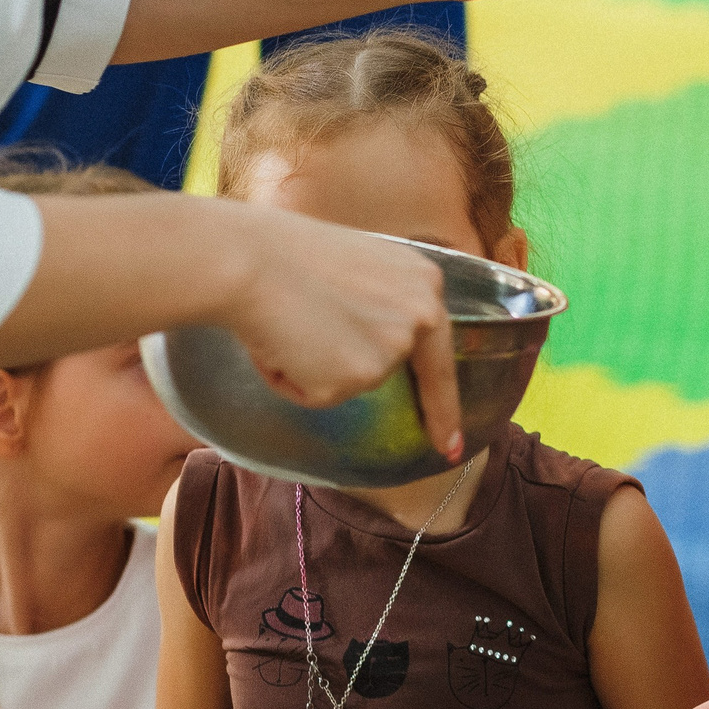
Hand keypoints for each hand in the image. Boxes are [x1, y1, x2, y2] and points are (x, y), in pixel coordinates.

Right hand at [218, 201, 468, 460]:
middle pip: (415, 374)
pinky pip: (319, 395)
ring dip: (318, 368)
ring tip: (293, 328)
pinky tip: (282, 344)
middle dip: (434, 416)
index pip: (440, 346)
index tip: (456, 442)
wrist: (251, 262)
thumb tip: (363, 341)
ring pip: (352, 381)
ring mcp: (392, 348)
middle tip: (450, 452)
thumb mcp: (357, 269)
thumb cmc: (285, 256)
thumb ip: (379, 305)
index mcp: (423, 280)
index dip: (447, 397)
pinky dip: (294, 380)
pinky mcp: (358, 377)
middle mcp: (421, 314)